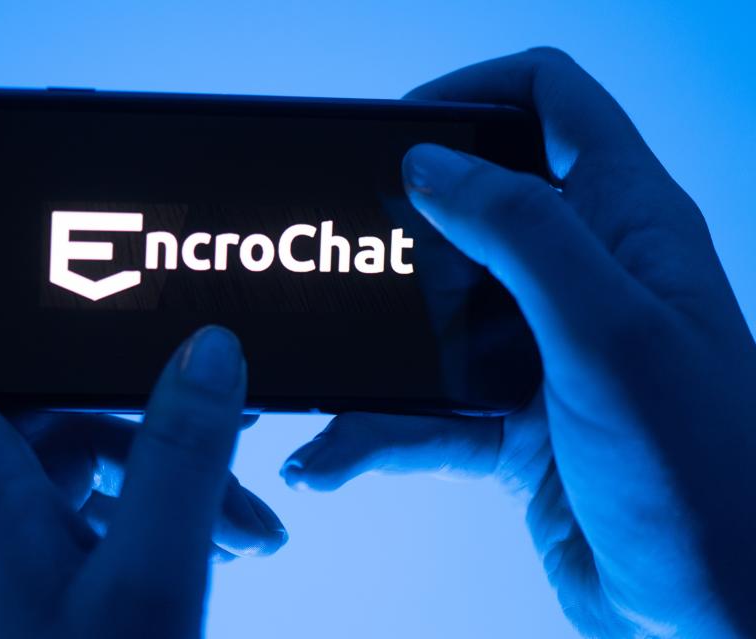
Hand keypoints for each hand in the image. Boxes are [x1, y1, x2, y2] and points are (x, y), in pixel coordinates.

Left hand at [0, 90, 285, 637]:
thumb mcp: (151, 588)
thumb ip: (184, 456)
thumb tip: (211, 352)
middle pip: (16, 371)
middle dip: (117, 367)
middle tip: (199, 369)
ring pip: (62, 437)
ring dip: (157, 451)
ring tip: (249, 509)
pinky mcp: (7, 554)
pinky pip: (74, 487)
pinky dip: (144, 492)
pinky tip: (225, 536)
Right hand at [281, 48, 755, 637]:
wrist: (715, 612)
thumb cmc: (705, 475)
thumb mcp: (609, 335)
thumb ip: (523, 234)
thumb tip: (434, 165)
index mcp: (625, 224)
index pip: (553, 102)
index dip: (474, 93)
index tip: (400, 130)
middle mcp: (582, 278)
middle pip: (476, 209)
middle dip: (403, 228)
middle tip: (343, 249)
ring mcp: (542, 352)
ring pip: (436, 321)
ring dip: (376, 356)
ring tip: (320, 385)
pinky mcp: (511, 421)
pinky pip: (426, 408)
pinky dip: (375, 433)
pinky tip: (330, 459)